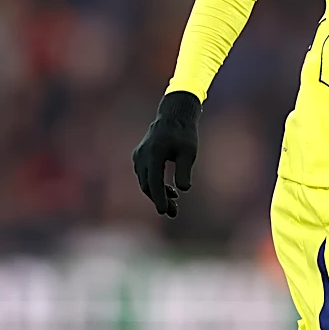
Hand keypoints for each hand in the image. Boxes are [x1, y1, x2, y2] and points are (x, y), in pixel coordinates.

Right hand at [132, 91, 200, 216]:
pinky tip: (170, 191)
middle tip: (174, 213)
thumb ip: (185, 170)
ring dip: (157, 193)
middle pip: (147, 184)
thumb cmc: (184, 134)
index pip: (154, 181)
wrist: (174, 116)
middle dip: (159, 200)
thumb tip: (183, 190)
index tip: (164, 211)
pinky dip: (154, 184)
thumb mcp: (189, 152)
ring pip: (145, 181)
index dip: (158, 198)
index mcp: (154, 152)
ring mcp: (139, 155)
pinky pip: (145, 175)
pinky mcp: (139, 156)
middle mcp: (142, 154)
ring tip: (175, 203)